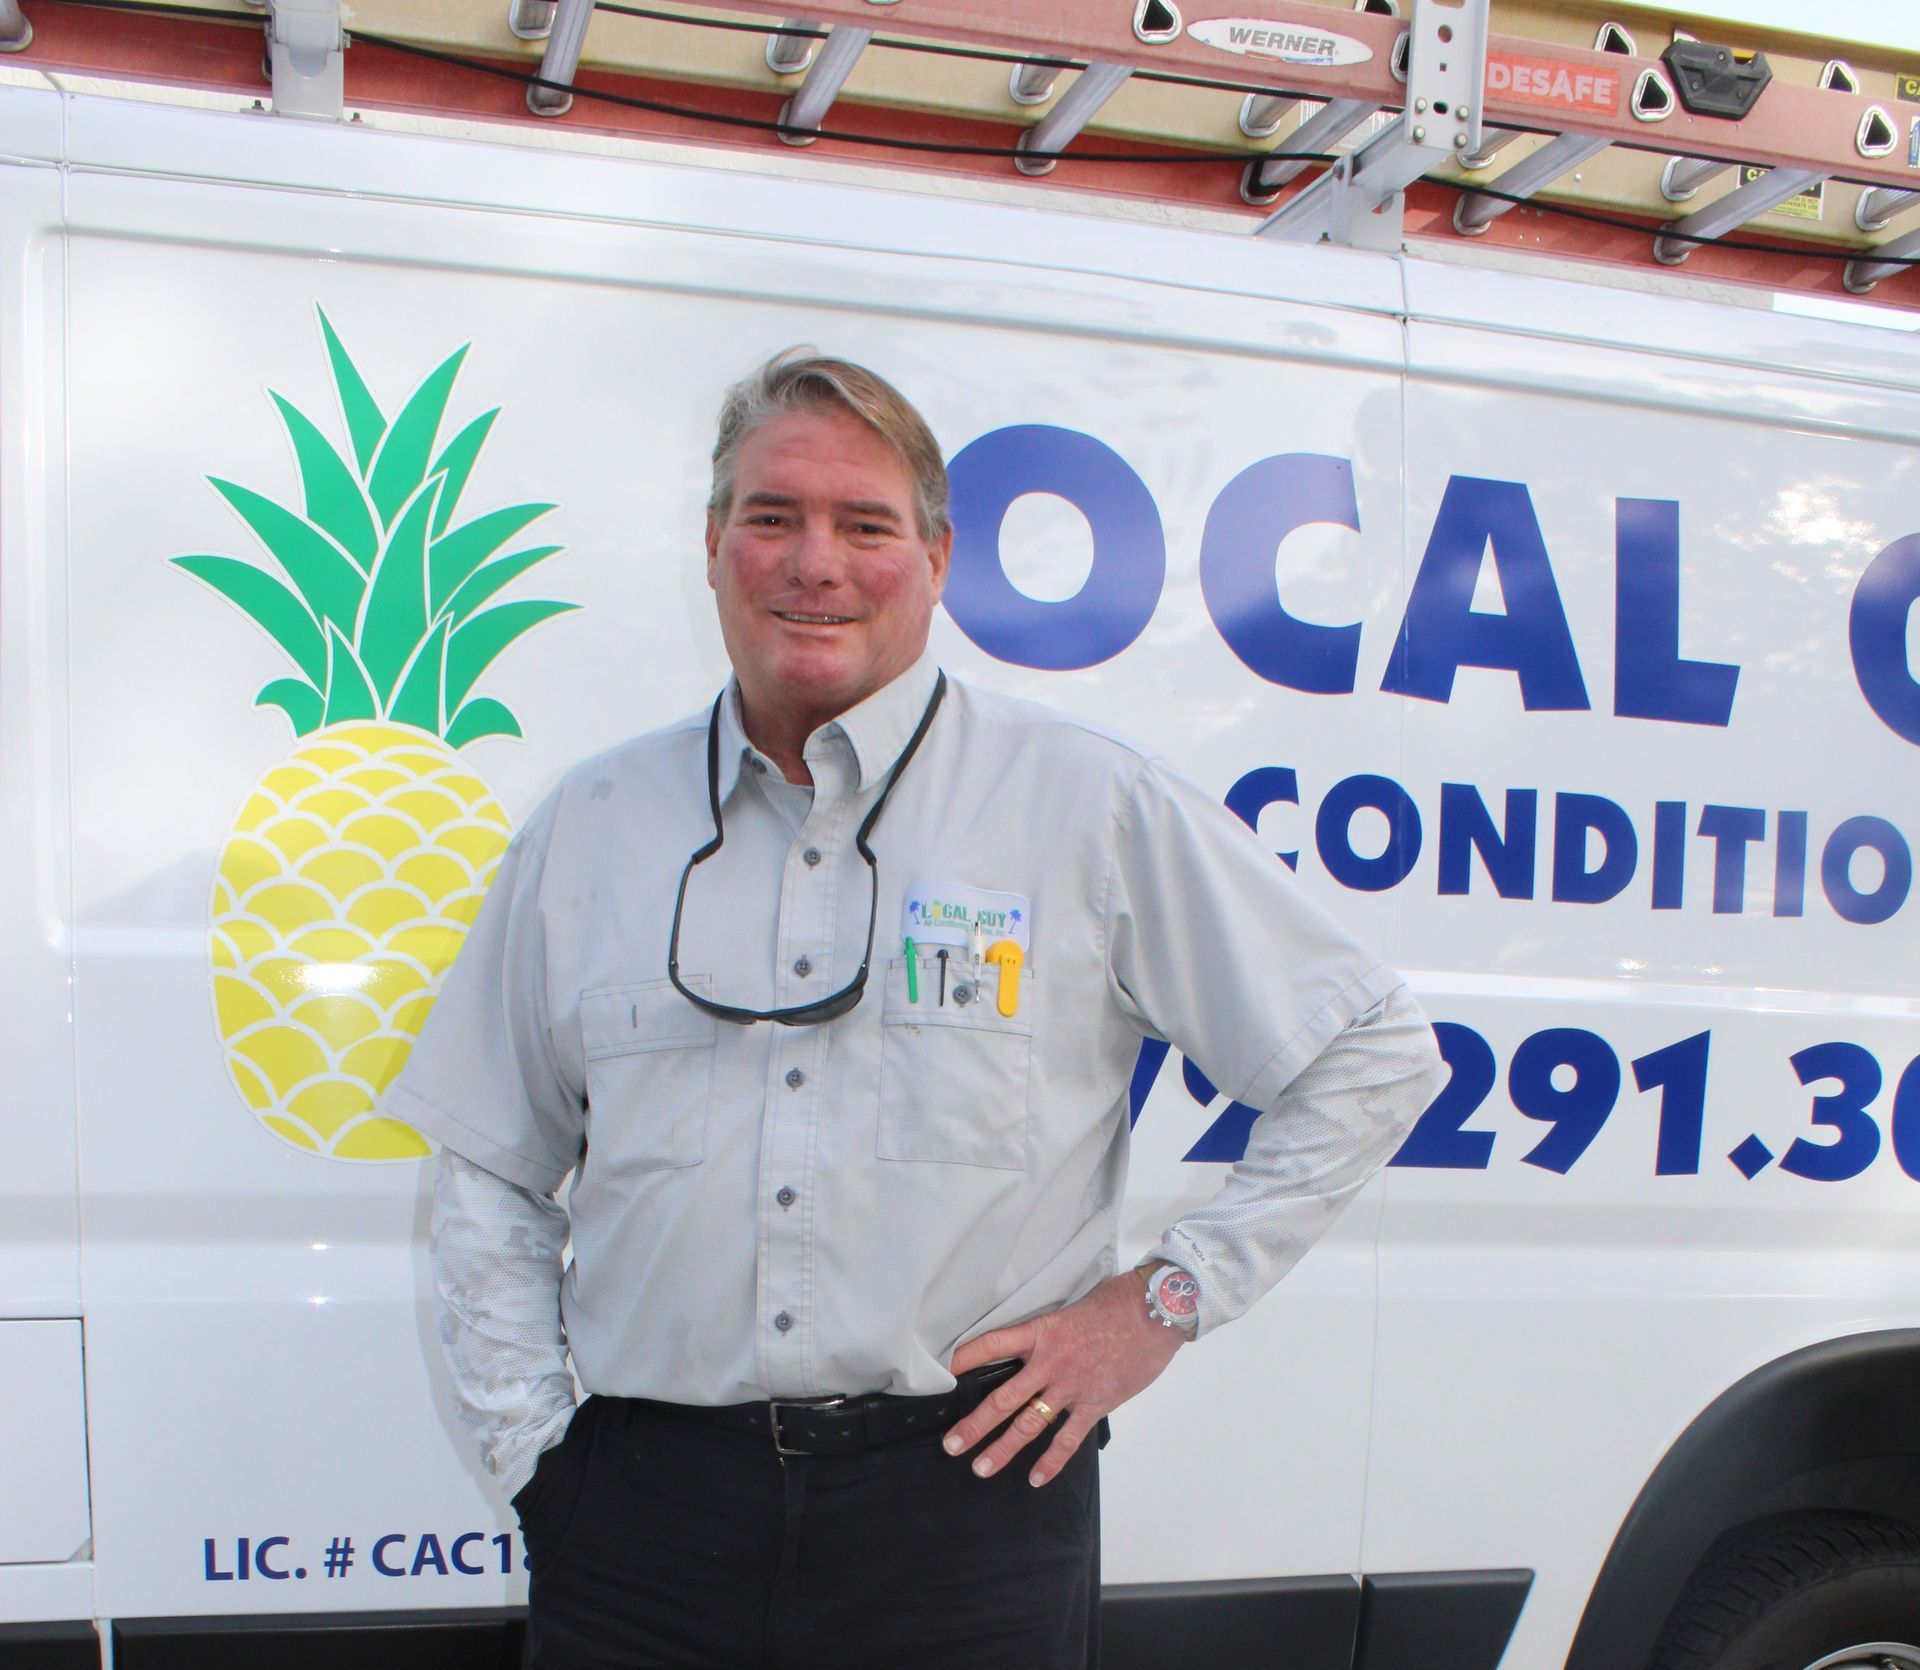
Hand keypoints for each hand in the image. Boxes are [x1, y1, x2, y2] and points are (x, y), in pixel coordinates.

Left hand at [942, 1272, 1186, 1487]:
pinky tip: (1036, 1478)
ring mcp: (1071, 1386)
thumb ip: (1052, 1332)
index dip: (964, 1359)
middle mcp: (1050, 1362)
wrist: (1155, 1312)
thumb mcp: (1074, 1309)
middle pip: (1003, 1398)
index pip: (992, 1345)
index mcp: (1041, 1332)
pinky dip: (1051, 1461)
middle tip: (951, 1444)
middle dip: (974, 1425)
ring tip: (981, 1468)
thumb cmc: (1118, 1304)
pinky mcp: (1094, 1403)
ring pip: (1028, 1424)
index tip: (942, 1372)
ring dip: (1003, 1448)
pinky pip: (1067, 1438)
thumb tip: (1039, 1348)